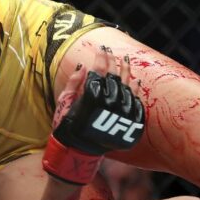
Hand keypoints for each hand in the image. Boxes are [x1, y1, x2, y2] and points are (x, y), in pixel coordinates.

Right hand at [43, 46, 144, 184]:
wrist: (77, 150)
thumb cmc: (67, 124)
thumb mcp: (64, 102)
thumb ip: (74, 83)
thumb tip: (83, 66)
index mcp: (89, 98)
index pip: (99, 72)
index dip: (100, 58)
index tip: (101, 48)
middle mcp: (107, 105)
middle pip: (114, 77)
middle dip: (112, 61)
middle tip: (110, 51)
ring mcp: (120, 114)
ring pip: (128, 87)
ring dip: (126, 72)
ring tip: (125, 60)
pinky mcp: (128, 123)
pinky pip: (136, 103)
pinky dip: (136, 90)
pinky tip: (135, 80)